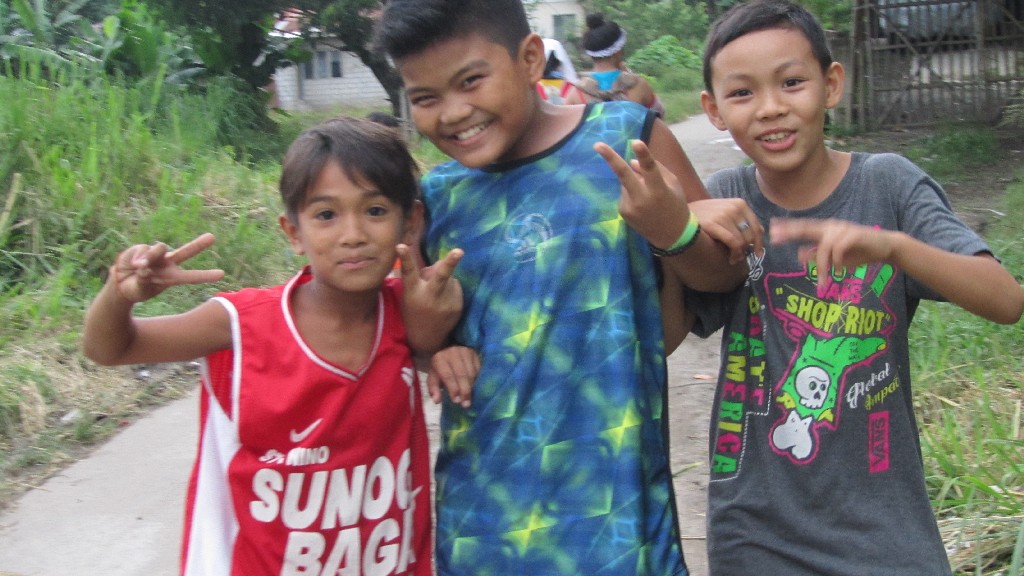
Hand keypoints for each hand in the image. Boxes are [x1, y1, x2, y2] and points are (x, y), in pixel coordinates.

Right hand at [112, 233, 223, 302]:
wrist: (121, 283)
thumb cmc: (137, 288)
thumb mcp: (141, 288)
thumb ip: (143, 279)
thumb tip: (143, 267)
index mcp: (172, 277)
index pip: (191, 276)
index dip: (205, 275)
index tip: (222, 274)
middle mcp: (168, 263)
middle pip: (186, 252)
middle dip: (198, 245)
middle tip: (212, 237)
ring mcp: (156, 255)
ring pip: (159, 248)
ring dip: (150, 257)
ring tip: (140, 268)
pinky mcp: (142, 249)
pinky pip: (142, 250)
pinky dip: (137, 258)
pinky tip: (132, 265)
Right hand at [398, 243, 463, 320]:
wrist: (425, 338)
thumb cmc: (415, 309)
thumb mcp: (410, 294)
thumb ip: (422, 277)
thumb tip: (442, 263)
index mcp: (413, 291)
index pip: (408, 271)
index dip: (405, 258)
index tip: (400, 246)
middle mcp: (429, 296)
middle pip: (441, 276)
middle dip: (450, 263)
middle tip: (459, 251)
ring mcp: (445, 303)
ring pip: (451, 278)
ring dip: (446, 280)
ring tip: (437, 294)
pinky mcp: (457, 307)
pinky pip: (457, 288)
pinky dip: (452, 290)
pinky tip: (444, 302)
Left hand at [426, 345, 478, 406]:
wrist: (448, 352)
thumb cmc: (440, 369)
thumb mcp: (433, 378)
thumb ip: (434, 389)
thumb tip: (436, 400)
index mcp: (439, 359)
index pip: (448, 376)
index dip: (453, 389)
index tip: (456, 401)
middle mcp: (453, 353)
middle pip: (462, 374)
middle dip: (464, 391)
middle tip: (466, 403)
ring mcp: (465, 351)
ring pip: (472, 372)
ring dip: (472, 387)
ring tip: (472, 398)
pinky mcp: (475, 353)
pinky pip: (479, 369)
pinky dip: (478, 380)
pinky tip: (476, 388)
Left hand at [594, 139, 688, 249]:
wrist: (671, 235)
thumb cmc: (675, 204)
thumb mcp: (673, 184)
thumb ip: (655, 169)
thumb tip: (630, 161)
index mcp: (659, 190)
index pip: (650, 169)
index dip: (643, 155)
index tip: (635, 142)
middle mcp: (642, 199)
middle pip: (624, 175)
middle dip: (610, 158)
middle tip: (597, 145)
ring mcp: (630, 207)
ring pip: (626, 183)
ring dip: (633, 182)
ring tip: (648, 197)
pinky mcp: (623, 212)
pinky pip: (625, 193)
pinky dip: (631, 192)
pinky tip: (642, 205)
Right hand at [689, 199, 763, 264]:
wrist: (679, 214)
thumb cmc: (703, 216)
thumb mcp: (725, 213)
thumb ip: (741, 220)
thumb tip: (761, 230)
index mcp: (739, 203)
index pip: (756, 226)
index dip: (759, 242)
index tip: (758, 253)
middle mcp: (734, 208)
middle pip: (750, 235)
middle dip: (747, 250)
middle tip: (739, 258)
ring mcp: (723, 215)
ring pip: (742, 241)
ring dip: (739, 254)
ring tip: (732, 259)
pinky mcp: (713, 224)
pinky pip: (733, 243)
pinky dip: (734, 253)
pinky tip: (730, 259)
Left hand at [770, 218, 895, 287]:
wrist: (885, 247)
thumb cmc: (859, 252)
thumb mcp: (835, 258)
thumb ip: (818, 255)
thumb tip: (799, 255)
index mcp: (826, 231)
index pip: (803, 227)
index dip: (787, 228)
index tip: (771, 230)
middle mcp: (832, 227)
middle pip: (807, 228)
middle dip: (790, 232)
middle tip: (775, 238)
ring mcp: (843, 229)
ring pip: (824, 246)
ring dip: (822, 266)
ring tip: (823, 282)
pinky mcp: (854, 234)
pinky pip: (838, 248)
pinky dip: (837, 261)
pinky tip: (840, 270)